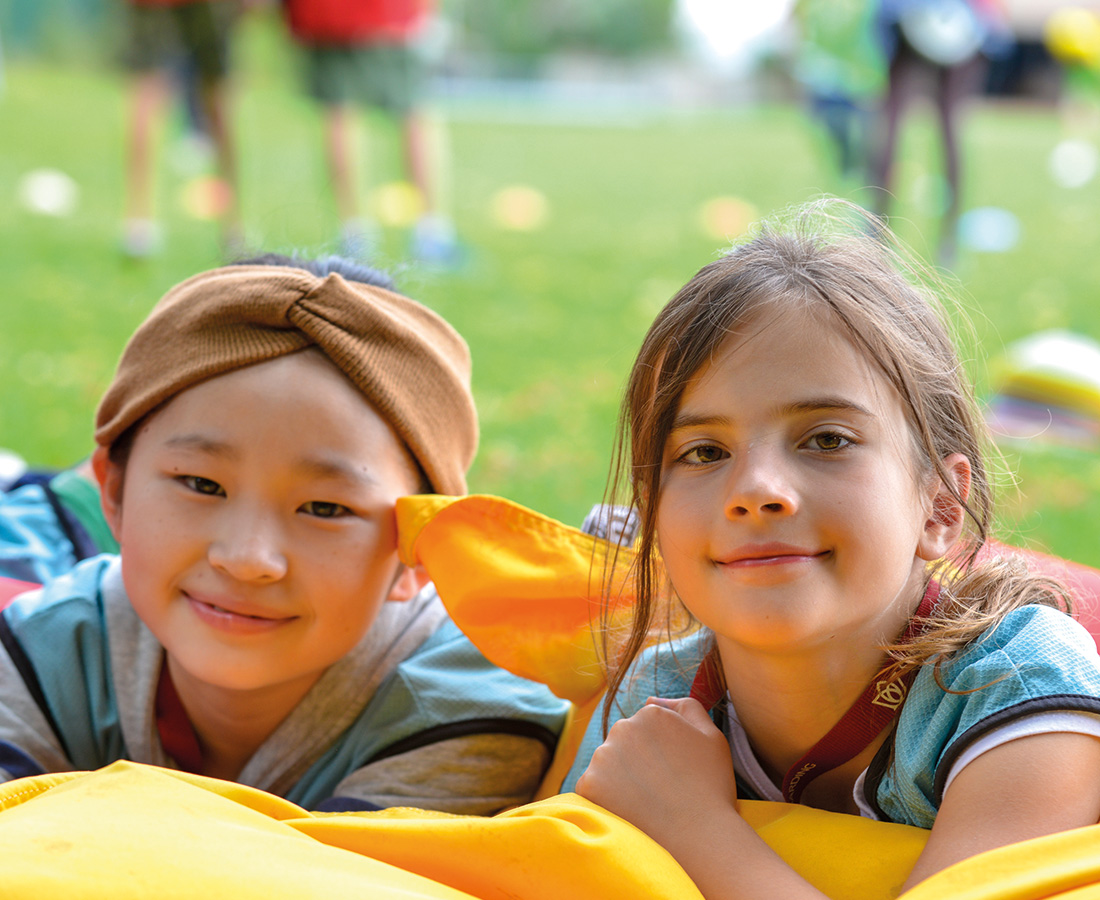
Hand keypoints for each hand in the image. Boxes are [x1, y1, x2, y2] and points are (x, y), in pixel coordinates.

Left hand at [574, 697, 736, 846]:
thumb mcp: (711, 736)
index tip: (674, 772)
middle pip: (624, 742)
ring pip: (607, 764)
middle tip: (661, 789)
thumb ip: (684, 706)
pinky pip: (593, 787)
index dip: (662, 752)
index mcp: (651, 713)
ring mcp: (602, 756)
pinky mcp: (588, 784)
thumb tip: (651, 698)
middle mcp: (622, 728)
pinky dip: (607, 799)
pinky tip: (631, 811)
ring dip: (620, 778)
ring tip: (647, 803)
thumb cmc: (710, 787)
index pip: (647, 727)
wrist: (699, 836)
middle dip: (637, 761)